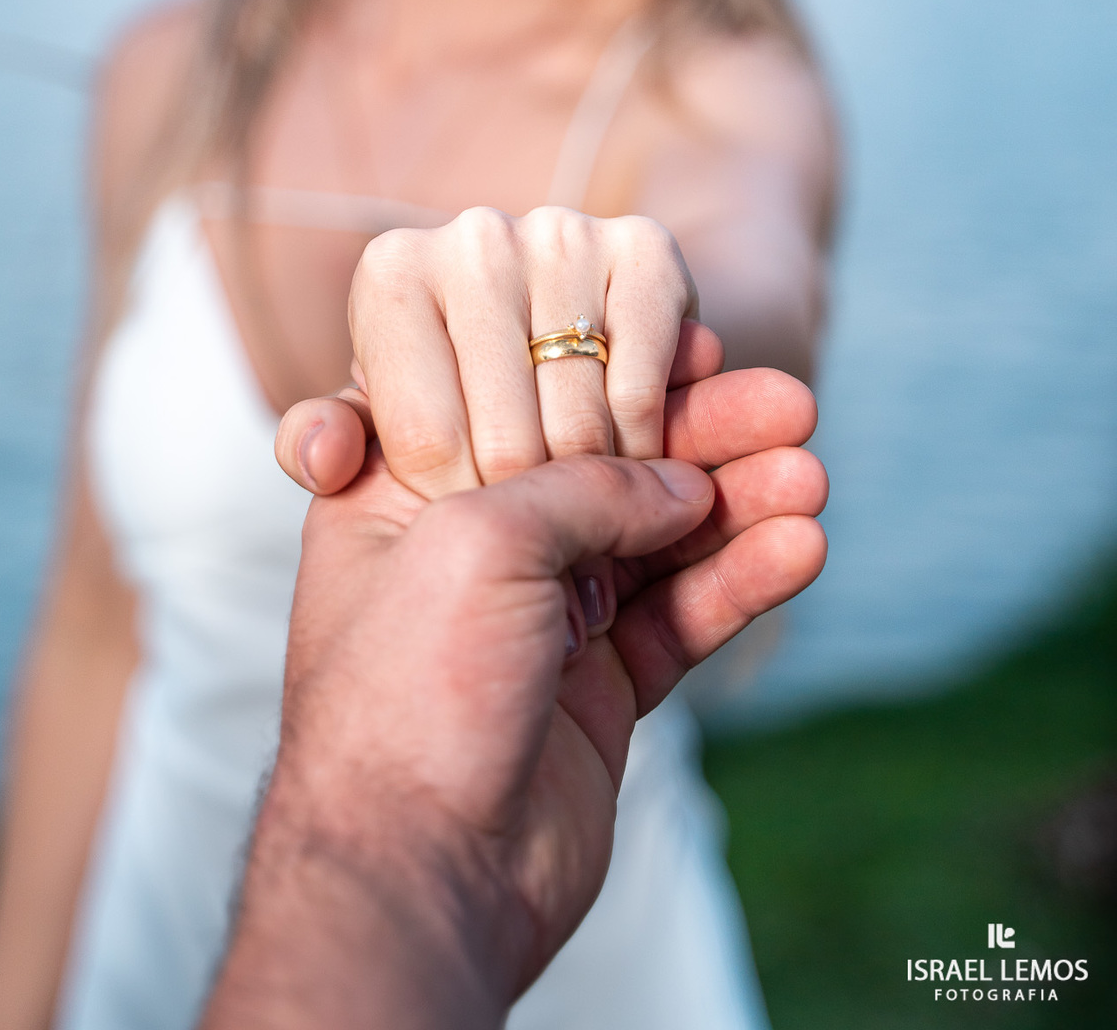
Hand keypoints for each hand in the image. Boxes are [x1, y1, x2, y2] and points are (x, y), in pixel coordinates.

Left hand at [205, 420, 825, 1028]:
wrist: (417, 876)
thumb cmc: (411, 693)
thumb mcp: (482, 541)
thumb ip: (587, 490)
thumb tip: (681, 484)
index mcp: (411, 490)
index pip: (520, 398)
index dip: (610, 369)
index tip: (698, 347)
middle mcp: (478, 547)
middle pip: (606, 464)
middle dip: (701, 436)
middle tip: (791, 405)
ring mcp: (541, 618)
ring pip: (657, 540)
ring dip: (737, 505)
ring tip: (812, 474)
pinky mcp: (598, 689)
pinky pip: (681, 617)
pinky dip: (740, 582)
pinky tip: (801, 547)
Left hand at [331, 206, 698, 495]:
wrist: (557, 375)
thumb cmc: (451, 408)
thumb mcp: (372, 429)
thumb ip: (323, 445)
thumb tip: (322, 457)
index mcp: (392, 273)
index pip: (428, 440)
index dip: (453, 506)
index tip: (467, 518)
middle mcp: (473, 238)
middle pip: (507, 439)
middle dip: (523, 510)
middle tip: (533, 535)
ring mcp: (562, 235)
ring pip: (580, 423)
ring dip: (588, 495)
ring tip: (579, 509)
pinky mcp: (646, 250)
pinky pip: (641, 389)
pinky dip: (643, 448)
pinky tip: (628, 462)